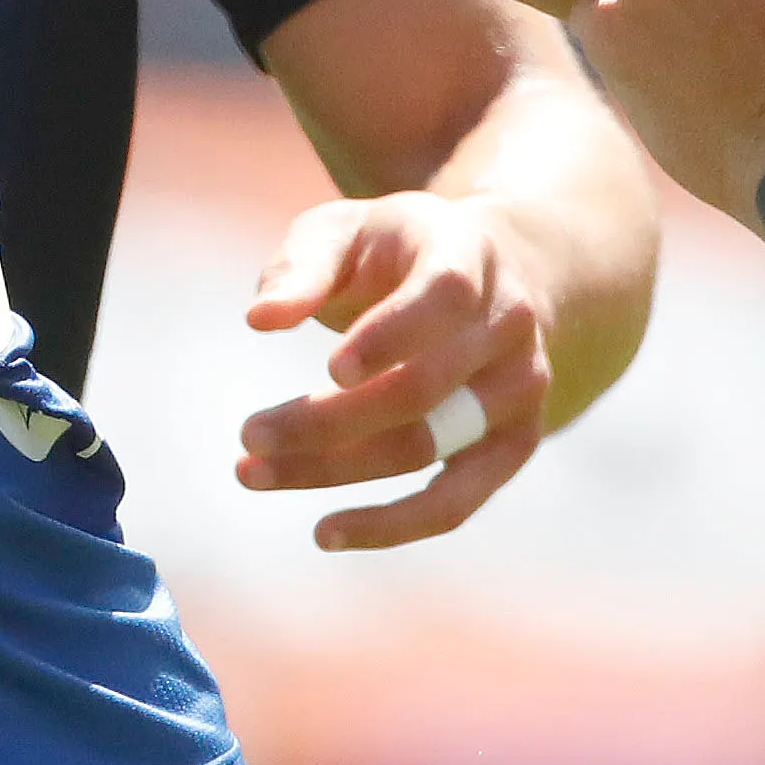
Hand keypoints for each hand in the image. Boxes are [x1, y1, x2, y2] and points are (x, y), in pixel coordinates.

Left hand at [232, 188, 611, 550]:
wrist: (494, 275)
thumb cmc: (395, 250)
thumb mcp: (344, 232)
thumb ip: (302, 266)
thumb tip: (260, 318)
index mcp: (470, 256)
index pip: (443, 298)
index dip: (391, 336)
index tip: (330, 369)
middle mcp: (508, 326)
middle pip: (420, 389)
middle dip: (326, 420)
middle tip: (246, 432)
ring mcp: (518, 391)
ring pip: (427, 447)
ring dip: (334, 469)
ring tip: (252, 472)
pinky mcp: (512, 446)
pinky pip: (455, 503)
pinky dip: (391, 525)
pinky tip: (324, 532)